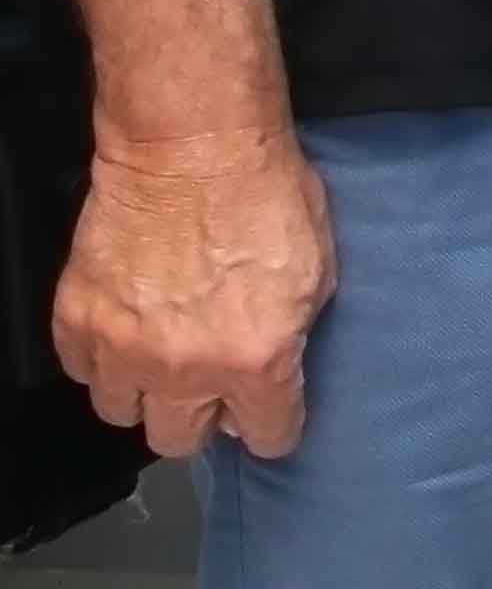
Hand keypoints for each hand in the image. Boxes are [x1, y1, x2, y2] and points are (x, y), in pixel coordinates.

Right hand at [51, 130, 334, 460]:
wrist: (192, 147)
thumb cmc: (268, 196)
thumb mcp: (318, 273)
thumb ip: (295, 337)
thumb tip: (272, 372)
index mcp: (254, 360)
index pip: (266, 435)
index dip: (273, 427)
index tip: (270, 414)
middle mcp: (184, 368)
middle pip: (180, 441)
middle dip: (201, 419)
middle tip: (212, 386)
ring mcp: (122, 347)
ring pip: (121, 413)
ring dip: (145, 394)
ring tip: (163, 361)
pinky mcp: (76, 317)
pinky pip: (81, 370)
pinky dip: (101, 359)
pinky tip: (126, 333)